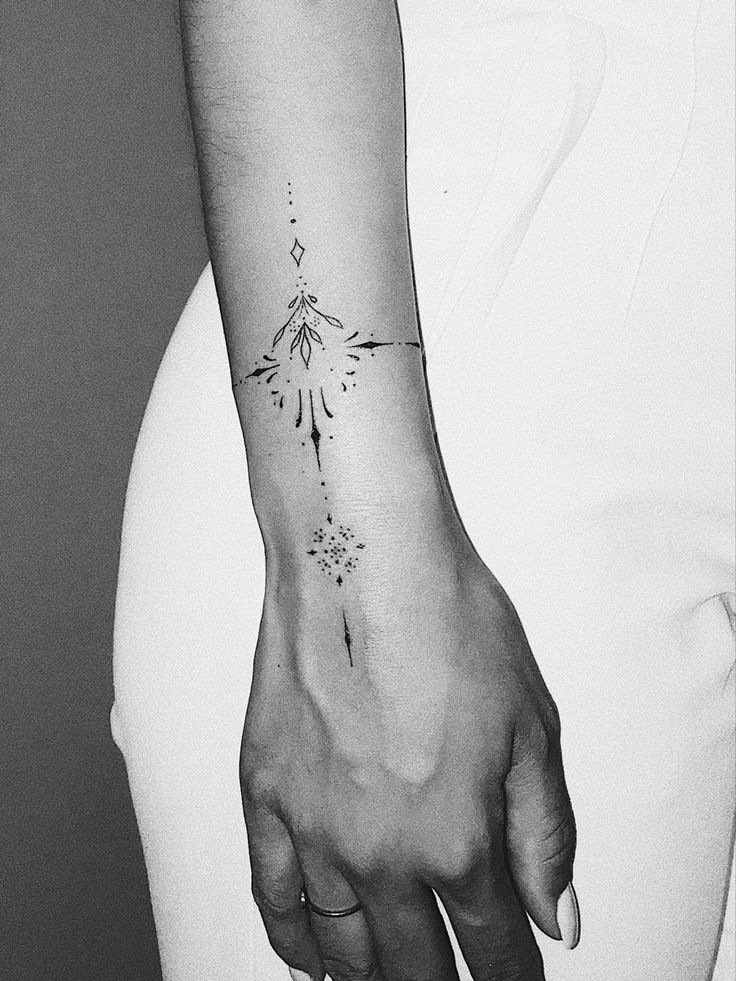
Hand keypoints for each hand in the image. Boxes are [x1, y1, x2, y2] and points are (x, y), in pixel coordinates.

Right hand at [240, 532, 577, 980]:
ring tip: (392, 976)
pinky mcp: (264, 797)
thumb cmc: (450, 624)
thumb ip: (544, 834)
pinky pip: (273, 898)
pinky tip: (312, 959)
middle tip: (454, 977)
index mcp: (458, 839)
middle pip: (415, 965)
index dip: (511, 976)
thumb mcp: (531, 727)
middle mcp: (382, 853)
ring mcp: (314, 830)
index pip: (493, 949)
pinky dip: (295, 943)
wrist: (363, 560)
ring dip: (373, 976)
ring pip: (343, 948)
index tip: (517, 977)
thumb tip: (554, 919)